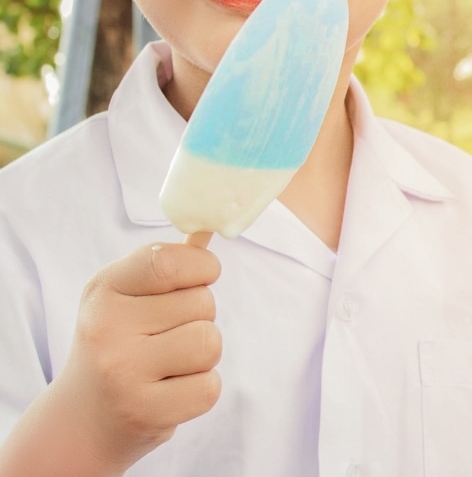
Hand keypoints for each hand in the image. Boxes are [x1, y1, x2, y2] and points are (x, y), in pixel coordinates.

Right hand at [50, 242, 221, 470]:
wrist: (81, 419)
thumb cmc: (118, 344)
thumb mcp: (126, 296)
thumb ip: (167, 264)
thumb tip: (206, 231)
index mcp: (103, 290)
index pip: (167, 261)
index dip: (201, 266)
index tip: (203, 275)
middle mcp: (105, 329)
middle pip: (202, 303)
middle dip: (200, 316)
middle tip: (166, 336)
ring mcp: (122, 373)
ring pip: (209, 343)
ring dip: (203, 354)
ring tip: (170, 363)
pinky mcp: (144, 411)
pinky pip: (209, 387)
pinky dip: (200, 389)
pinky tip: (170, 391)